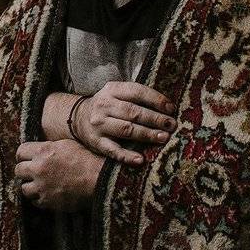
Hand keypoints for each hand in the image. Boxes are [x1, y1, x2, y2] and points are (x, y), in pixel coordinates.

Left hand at [14, 139, 104, 211]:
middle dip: (24, 171)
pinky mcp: (47, 200)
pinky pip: (34, 201)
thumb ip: (48, 147)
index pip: (20, 152)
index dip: (23, 155)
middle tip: (32, 173)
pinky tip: (47, 194)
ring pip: (24, 188)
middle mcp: (39, 168)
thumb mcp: (66, 145)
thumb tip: (37, 149)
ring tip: (40, 185)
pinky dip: (39, 198)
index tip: (27, 159)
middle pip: (18, 170)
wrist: (98, 179)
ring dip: (30, 186)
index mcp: (43, 151)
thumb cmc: (86, 160)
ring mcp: (42, 186)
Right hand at [62, 82, 176, 163]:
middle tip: (172, 125)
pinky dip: (127, 156)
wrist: (78, 118)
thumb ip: (137, 97)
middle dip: (155, 119)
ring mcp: (99, 125)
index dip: (155, 99)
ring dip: (146, 134)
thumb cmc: (108, 106)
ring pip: (126, 129)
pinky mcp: (96, 142)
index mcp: (112, 90)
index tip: (171, 108)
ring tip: (163, 138)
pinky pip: (113, 150)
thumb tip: (168, 107)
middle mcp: (104, 105)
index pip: (136, 91)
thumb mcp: (117, 94)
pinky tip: (140, 160)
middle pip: (133, 112)